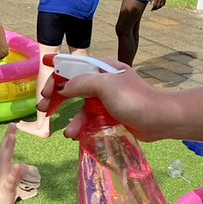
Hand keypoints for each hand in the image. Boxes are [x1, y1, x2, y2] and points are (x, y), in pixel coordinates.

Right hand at [41, 65, 164, 141]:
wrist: (160, 119)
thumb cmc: (134, 99)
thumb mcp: (104, 86)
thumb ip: (80, 83)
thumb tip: (62, 88)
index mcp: (102, 68)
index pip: (72, 68)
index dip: (56, 79)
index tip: (44, 93)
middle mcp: (103, 81)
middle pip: (73, 87)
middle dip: (57, 99)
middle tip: (42, 110)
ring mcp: (107, 99)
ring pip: (81, 107)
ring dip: (72, 119)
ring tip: (68, 133)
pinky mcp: (111, 114)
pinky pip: (91, 119)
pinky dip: (82, 126)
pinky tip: (77, 136)